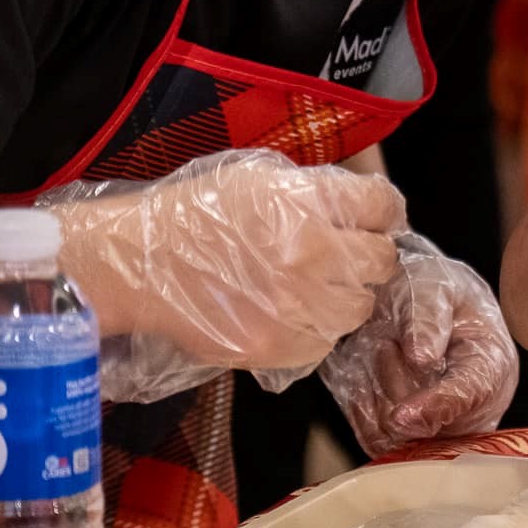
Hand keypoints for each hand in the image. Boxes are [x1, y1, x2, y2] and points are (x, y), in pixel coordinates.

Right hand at [52, 151, 402, 378]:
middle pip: (383, 260)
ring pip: (361, 306)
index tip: (370, 218)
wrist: (142, 263)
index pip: (385, 206)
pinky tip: (286, 312)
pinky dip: (315, 328)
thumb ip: (318, 191)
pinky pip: (327, 341)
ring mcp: (299, 307)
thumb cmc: (199, 213)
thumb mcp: (261, 179)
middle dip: (367, 254)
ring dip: (345, 295)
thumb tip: (364, 209)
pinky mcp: (281, 348)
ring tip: (311, 286)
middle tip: (341, 255)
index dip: (380, 212)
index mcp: (311, 203)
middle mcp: (314, 254)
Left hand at [321, 239, 520, 454]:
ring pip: (396, 436)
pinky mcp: (412, 439)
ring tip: (384, 351)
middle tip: (387, 342)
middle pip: (428, 426)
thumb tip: (422, 359)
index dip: (436, 406)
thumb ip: (428, 316)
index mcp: (490, 364)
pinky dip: (362, 408)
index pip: (470, 395)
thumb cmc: (435, 294)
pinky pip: (375, 440)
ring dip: (376, 393)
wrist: (422, 307)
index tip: (401, 413)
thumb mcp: (434, 286)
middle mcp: (474, 408)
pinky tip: (367, 375)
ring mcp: (443, 430)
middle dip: (395, 385)